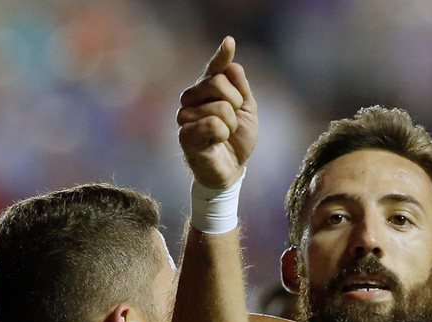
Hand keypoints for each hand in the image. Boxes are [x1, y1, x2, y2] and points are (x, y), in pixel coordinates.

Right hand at [177, 36, 257, 188]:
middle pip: (218, 82)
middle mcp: (191, 99)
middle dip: (236, 104)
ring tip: (224, 135)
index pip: (215, 69)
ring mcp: (185, 116)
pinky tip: (216, 142)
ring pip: (219, 106)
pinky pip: (212, 123)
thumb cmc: (237, 140)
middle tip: (233, 122)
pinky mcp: (185, 134)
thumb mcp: (246, 111)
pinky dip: (223, 134)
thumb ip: (240, 87)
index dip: (222, 56)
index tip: (230, 43)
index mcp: (206, 91)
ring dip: (230, 124)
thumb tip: (232, 62)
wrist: (232, 169)